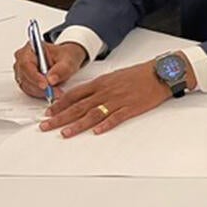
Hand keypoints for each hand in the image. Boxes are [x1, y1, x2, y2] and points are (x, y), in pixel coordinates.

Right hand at [13, 40, 85, 99]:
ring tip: (57, 92)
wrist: (67, 59)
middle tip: (55, 92)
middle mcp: (22, 59)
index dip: (34, 76)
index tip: (45, 85)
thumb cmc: (65, 55)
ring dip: (41, 92)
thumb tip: (51, 80)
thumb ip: (61, 69)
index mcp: (30, 48)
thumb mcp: (68, 59)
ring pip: (27, 85)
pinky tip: (52, 93)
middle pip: (25, 76)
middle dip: (40, 87)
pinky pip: (29, 90)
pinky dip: (40, 93)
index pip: (26, 64)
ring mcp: (22, 71)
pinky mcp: (25, 81)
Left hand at [38, 61, 170, 136]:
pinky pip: (116, 117)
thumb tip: (82, 96)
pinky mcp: (131, 107)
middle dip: (60, 117)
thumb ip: (98, 86)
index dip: (59, 104)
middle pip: (79, 106)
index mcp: (101, 82)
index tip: (48, 112)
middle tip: (46, 126)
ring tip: (65, 133)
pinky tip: (96, 131)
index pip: (75, 94)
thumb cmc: (139, 74)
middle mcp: (106, 91)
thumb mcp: (114, 76)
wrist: (160, 73)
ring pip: (93, 113)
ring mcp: (118, 100)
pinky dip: (105, 124)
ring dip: (77, 124)